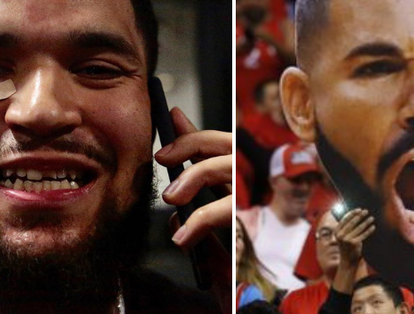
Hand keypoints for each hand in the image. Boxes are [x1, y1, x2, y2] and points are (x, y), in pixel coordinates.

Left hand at [155, 107, 231, 310]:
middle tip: (163, 159)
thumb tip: (170, 172)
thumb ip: (187, 197)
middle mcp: (245, 189)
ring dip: (194, 176)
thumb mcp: (195, 224)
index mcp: (230, 186)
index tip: (170, 118)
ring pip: (227, 169)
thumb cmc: (217, 265)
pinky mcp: (250, 228)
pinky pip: (224, 210)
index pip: (217, 144)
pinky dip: (199, 219)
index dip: (194, 130)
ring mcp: (250, 206)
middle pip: (225, 145)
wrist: (233, 305)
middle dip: (192, 143)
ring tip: (172, 198)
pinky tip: (183, 235)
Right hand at [335, 209, 375, 269]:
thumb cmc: (346, 246)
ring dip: (366, 222)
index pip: (344, 219)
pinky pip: (363, 235)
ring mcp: (347, 239)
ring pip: (359, 228)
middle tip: (366, 211)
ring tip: (371, 218)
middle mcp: (340, 235)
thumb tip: (354, 215)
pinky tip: (373, 227)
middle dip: (360, 216)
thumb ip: (346, 227)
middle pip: (352, 222)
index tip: (359, 209)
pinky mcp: (354, 244)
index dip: (352, 213)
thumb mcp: (342, 236)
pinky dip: (369, 230)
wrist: (347, 260)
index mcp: (336, 231)